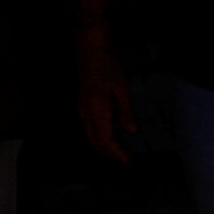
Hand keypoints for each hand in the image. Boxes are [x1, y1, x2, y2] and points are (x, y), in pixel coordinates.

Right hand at [76, 37, 136, 164]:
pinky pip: (91, 127)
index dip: (117, 152)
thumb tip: (131, 130)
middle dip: (110, 153)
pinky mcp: (83, 106)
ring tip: (124, 147)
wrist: (91, 52)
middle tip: (127, 157)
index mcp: (96, 110)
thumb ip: (126, 111)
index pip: (105, 139)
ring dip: (106, 145)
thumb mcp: (122, 89)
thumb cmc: (107, 67)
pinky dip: (102, 135)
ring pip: (92, 136)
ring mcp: (82, 110)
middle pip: (95, 142)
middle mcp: (86, 113)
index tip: (128, 160)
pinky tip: (115, 133)